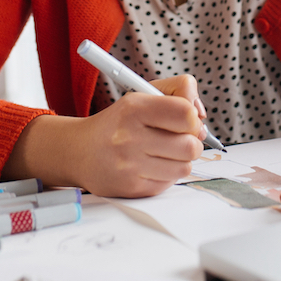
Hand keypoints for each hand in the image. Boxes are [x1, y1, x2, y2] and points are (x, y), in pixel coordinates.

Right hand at [7, 74, 207, 197]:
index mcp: (134, 108)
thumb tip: (201, 117)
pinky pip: (170, 183)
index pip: (185, 112)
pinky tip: (152, 165)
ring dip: (181, 160)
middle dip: (192, 142)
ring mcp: (130, 165)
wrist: (80, 151)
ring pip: (184, 167)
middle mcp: (130, 137)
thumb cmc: (119, 121)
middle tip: (181, 139)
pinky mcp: (132, 188)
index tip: (187, 121)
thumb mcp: (142, 94)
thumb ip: (178, 92)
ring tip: (166, 152)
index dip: (193, 118)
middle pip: (190, 145)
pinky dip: (167, 174)